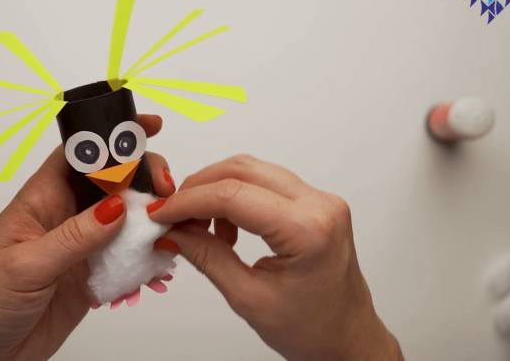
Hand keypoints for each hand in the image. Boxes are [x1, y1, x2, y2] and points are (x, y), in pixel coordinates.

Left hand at [0, 114, 174, 360]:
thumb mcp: (25, 266)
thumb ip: (73, 237)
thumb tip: (116, 207)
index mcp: (41, 200)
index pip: (79, 154)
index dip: (112, 135)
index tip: (147, 127)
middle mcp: (65, 217)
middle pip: (112, 181)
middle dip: (143, 177)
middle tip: (166, 188)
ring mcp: (82, 246)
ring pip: (126, 218)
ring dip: (151, 217)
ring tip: (172, 222)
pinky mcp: (94, 275)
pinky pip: (128, 257)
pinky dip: (148, 256)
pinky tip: (161, 260)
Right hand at [148, 155, 402, 359]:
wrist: (348, 339)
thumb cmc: (312, 329)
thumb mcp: (248, 298)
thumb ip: (207, 257)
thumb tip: (172, 231)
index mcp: (308, 230)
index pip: (233, 195)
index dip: (189, 201)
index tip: (161, 214)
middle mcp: (320, 205)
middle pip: (242, 170)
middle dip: (199, 188)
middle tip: (172, 214)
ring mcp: (321, 200)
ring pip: (254, 171)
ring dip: (217, 190)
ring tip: (198, 225)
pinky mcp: (316, 204)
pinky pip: (267, 183)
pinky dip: (236, 196)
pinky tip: (226, 227)